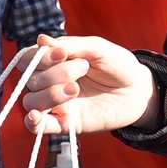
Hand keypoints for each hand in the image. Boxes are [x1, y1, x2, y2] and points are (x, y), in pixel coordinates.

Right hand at [21, 34, 159, 134]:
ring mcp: (57, 104)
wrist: (138, 90)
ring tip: (75, 90)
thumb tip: (41, 40)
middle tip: (82, 70)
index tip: (62, 54)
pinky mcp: (65, 123)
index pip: (28, 60)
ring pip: (32, 101)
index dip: (39, 57)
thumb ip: (69, 45)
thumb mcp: (96, 48)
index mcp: (54, 62)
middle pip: (31, 80)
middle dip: (55, 73)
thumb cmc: (117, 65)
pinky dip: (32, 123)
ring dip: (50, 94)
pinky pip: (38, 128)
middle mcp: (50, 83)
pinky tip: (37, 116)